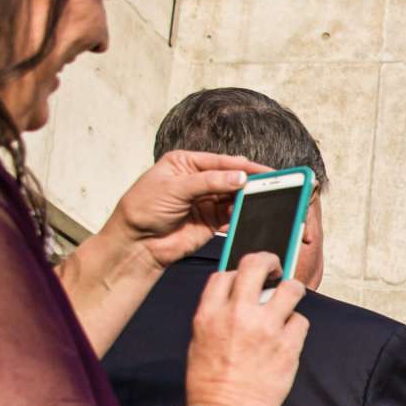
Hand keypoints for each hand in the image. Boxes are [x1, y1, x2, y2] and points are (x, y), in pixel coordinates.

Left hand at [101, 150, 265, 269]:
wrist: (137, 243)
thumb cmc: (143, 208)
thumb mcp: (175, 188)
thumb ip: (209, 182)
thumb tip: (239, 177)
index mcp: (186, 163)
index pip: (220, 161)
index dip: (242, 166)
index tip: (263, 170)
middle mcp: (198, 181)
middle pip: (230, 178)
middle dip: (247, 182)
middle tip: (268, 185)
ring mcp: (205, 201)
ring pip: (233, 197)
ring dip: (245, 199)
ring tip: (257, 201)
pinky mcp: (212, 221)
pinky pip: (232, 216)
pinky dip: (240, 215)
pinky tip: (245, 214)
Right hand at [184, 250, 307, 405]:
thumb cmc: (210, 384)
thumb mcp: (199, 342)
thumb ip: (216, 316)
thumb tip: (235, 299)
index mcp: (209, 313)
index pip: (226, 274)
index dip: (239, 272)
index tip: (248, 277)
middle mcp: (237, 314)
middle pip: (257, 265)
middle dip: (270, 261)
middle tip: (277, 268)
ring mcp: (265, 328)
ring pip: (291, 289)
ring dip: (292, 291)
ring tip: (290, 299)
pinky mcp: (288, 346)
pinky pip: (301, 321)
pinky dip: (296, 327)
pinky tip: (289, 337)